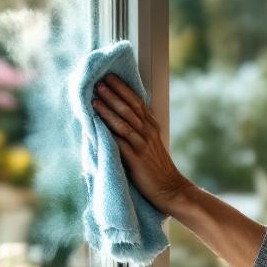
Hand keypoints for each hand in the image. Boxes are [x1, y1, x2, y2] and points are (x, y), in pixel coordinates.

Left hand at [91, 74, 193, 214]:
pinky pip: (121, 142)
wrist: (170, 189)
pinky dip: (109, 131)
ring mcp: (143, 145)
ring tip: (96, 97)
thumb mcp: (151, 144)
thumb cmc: (157, 168)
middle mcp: (148, 132)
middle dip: (114, 93)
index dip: (123, 88)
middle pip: (130, 108)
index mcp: (152, 127)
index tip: (110, 77)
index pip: (138, 102)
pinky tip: (98, 124)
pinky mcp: (136, 159)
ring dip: (109, 109)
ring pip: (124, 122)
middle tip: (100, 81)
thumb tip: (121, 119)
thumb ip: (139, 130)